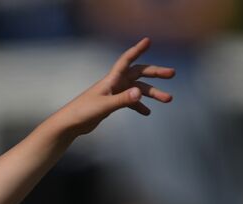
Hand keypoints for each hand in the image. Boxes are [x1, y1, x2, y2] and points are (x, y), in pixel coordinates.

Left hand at [57, 37, 174, 138]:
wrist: (70, 124)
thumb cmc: (83, 112)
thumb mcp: (104, 106)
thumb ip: (122, 100)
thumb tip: (140, 93)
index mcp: (111, 80)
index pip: (127, 60)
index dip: (137, 50)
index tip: (148, 40)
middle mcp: (115, 83)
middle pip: (139, 73)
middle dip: (155, 73)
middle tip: (172, 74)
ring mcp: (115, 93)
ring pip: (138, 89)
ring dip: (153, 93)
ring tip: (168, 99)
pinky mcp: (113, 104)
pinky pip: (131, 102)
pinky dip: (139, 106)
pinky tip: (147, 112)